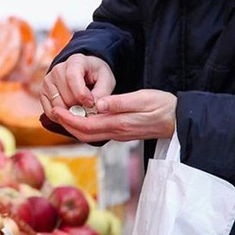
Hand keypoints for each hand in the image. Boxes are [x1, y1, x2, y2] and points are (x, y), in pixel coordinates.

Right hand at [40, 53, 115, 120]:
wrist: (86, 73)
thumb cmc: (97, 76)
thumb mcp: (106, 80)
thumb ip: (102, 93)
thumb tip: (95, 107)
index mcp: (75, 61)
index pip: (72, 77)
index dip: (81, 94)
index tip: (91, 104)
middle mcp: (57, 69)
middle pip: (65, 95)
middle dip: (79, 106)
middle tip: (89, 110)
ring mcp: (47, 81)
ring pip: (57, 105)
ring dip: (70, 113)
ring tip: (81, 111)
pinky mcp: (42, 92)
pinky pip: (49, 111)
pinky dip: (61, 117)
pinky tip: (71, 114)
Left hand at [49, 89, 176, 142]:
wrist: (180, 120)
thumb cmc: (164, 106)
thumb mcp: (143, 99)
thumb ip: (120, 102)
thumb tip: (99, 104)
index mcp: (118, 123)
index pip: (86, 125)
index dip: (68, 119)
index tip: (56, 110)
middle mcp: (116, 132)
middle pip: (83, 134)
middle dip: (66, 124)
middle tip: (54, 112)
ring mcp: (119, 134)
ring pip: (90, 135)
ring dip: (74, 126)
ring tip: (63, 114)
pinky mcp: (122, 132)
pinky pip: (98, 132)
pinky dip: (85, 126)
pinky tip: (82, 116)